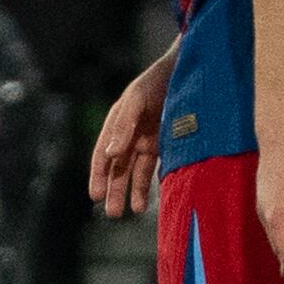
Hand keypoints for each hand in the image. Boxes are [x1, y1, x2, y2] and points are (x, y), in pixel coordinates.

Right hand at [87, 54, 175, 217]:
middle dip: (114, 190)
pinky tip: (150, 201)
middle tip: (112, 213)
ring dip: (132, 191)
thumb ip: (124, 125)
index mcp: (117, 122)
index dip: (98, 175)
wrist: (187, 71)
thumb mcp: (137, 99)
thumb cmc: (158, 81)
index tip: (96, 195)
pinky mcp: (164, 145)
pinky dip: (151, 184)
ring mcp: (147, 140)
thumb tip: (110, 153)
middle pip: (117, 168)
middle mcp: (129, 134)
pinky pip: (154, 168)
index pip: (102, 154)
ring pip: (134, 172)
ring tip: (132, 211)